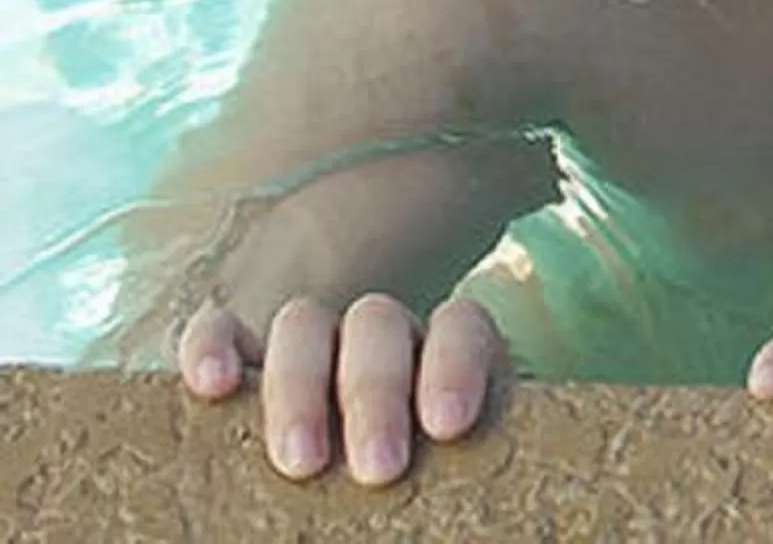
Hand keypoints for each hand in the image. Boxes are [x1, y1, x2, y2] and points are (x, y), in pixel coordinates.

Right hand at [177, 294, 502, 484]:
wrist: (375, 474)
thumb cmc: (430, 494)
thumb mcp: (454, 487)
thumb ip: (463, 489)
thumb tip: (488, 535)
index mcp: (446, 352)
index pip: (460, 325)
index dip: (456, 366)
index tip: (448, 427)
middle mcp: (379, 335)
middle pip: (377, 326)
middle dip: (377, 394)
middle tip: (378, 469)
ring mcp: (308, 337)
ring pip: (303, 324)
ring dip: (300, 388)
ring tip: (301, 463)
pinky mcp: (237, 349)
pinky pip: (218, 329)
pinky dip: (212, 349)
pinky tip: (213, 387)